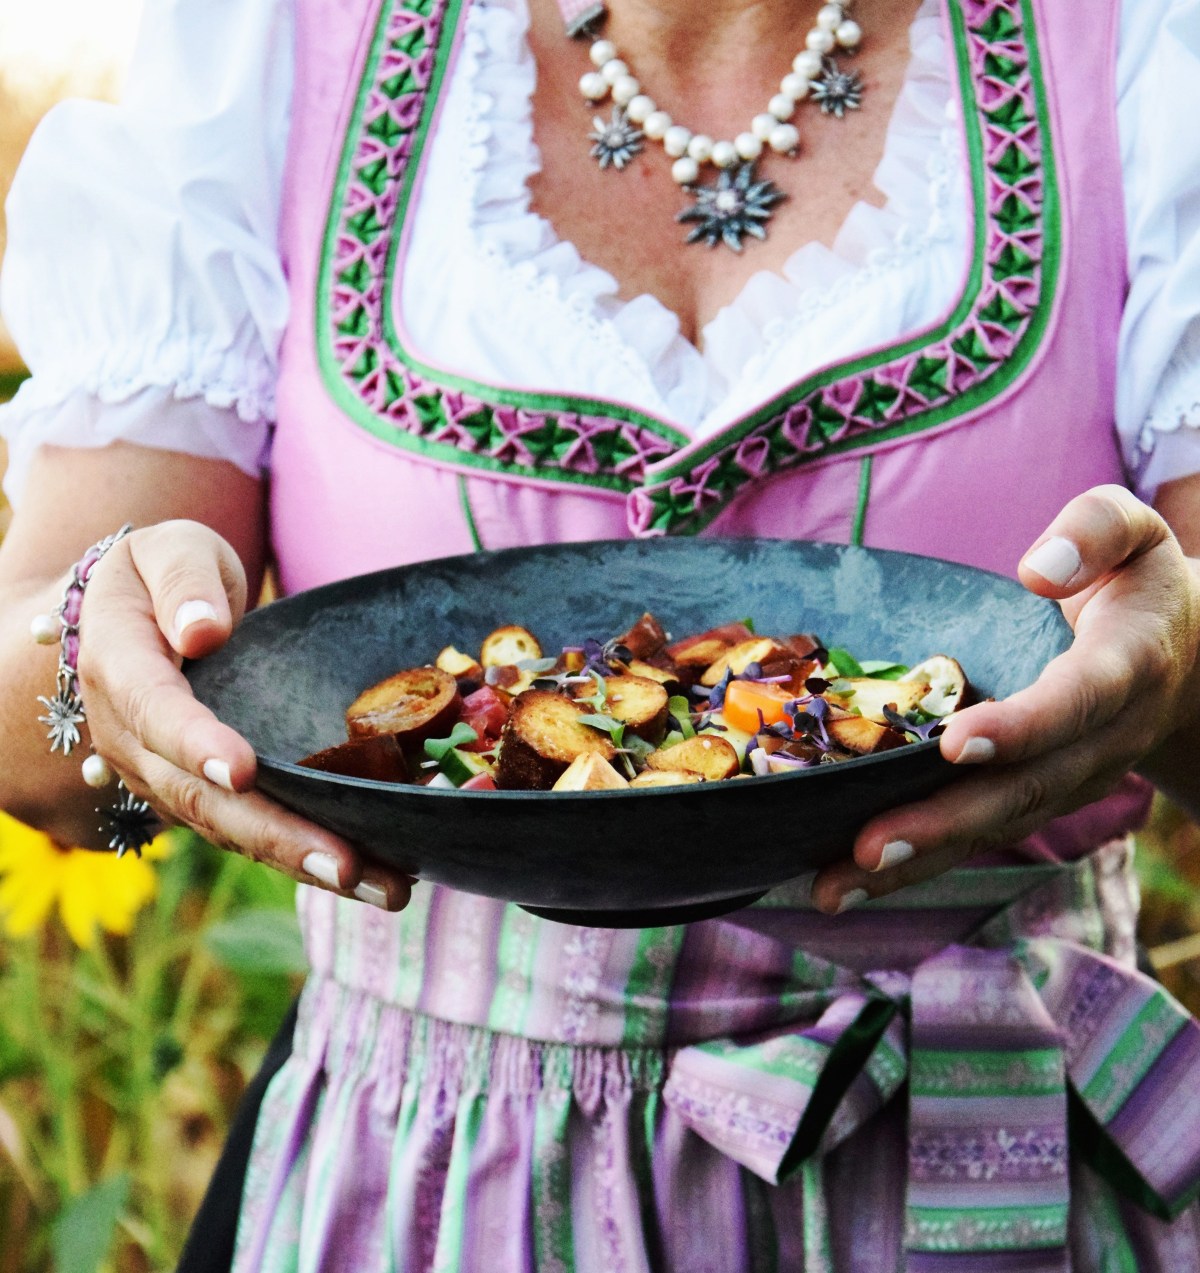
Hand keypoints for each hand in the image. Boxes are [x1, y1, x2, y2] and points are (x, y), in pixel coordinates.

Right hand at [76, 520, 415, 909]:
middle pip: (200, 797)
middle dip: (275, 834)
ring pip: (230, 829)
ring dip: (304, 862)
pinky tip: (371, 872)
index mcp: (122, 667)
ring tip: (383, 887)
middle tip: (346, 864)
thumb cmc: (164, 571)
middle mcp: (134, 737)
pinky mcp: (201, 793)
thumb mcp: (170, 548)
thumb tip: (203, 630)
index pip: (156, 711)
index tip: (241, 769)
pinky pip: (249, 830)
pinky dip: (304, 854)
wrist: (137, 612)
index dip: (196, 743)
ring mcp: (166, 775)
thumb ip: (184, 582)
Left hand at [810, 485, 1199, 914]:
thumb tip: (1038, 568)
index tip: (955, 744)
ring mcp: (1070, 780)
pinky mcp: (1038, 797)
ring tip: (835, 888)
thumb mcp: (1134, 533)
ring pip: (995, 828)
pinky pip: (979, 833)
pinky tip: (848, 881)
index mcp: (1126, 669)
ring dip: (917, 861)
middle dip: (944, 823)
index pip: (1075, 703)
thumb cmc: (1137, 581)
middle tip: (867, 846)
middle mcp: (1100, 740)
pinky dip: (917, 861)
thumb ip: (1095, 530)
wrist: (1190, 657)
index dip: (1021, 728)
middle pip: (1024, 791)